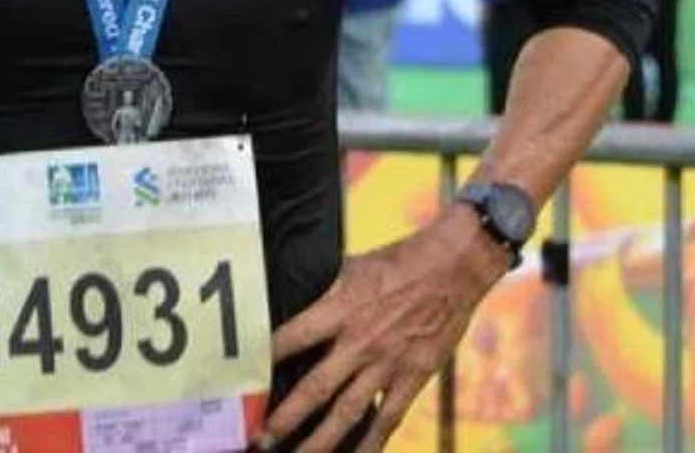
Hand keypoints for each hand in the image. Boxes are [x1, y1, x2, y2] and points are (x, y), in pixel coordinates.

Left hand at [261, 205, 510, 451]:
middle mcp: (359, 341)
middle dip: (285, 417)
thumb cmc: (399, 261)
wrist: (454, 265)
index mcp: (339, 308)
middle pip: (314, 388)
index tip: (240, 382)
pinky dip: (370, 443)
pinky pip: (388, 418)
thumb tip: (294, 301)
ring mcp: (387, 363)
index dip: (264, 362)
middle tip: (259, 438)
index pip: (291, 339)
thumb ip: (325, 292)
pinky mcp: (413, 377)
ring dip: (318, 440)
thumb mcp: (352, 267)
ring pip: (346, 412)